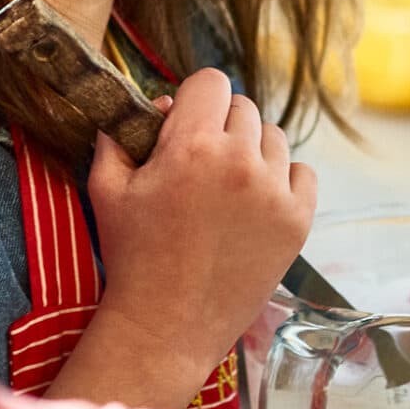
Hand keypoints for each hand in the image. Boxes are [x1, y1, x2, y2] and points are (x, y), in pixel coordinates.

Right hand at [83, 68, 315, 394]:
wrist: (167, 327)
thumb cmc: (133, 257)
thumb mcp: (107, 190)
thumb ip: (121, 135)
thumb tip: (153, 106)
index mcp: (192, 146)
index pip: (211, 82)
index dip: (195, 98)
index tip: (186, 122)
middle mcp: (240, 162)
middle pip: (243, 107)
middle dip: (220, 126)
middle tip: (201, 162)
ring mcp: (275, 192)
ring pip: (274, 137)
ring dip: (252, 151)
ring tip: (227, 187)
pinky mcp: (299, 220)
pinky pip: (302, 172)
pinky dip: (283, 180)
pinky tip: (256, 203)